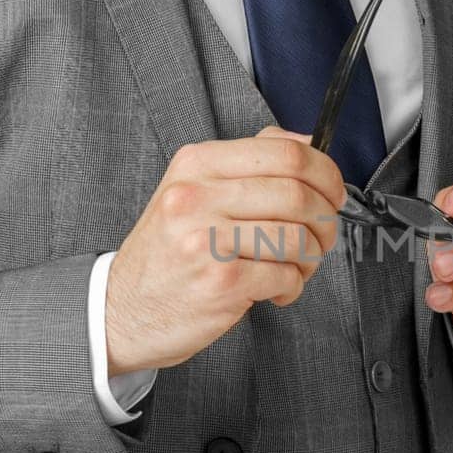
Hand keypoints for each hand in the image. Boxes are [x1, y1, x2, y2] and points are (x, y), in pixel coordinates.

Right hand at [105, 127, 345, 375]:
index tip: (332, 192)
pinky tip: (274, 289)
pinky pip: (285, 275)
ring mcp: (206, 239)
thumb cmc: (166, 254)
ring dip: (311, 257)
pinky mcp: (220, 281)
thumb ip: (247, 163)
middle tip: (322, 236)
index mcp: (196, 164)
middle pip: (298, 193)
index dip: (325, 172)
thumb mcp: (192, 191)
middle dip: (325, 220)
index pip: (285, 152)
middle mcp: (197, 196)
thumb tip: (306, 143)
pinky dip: (292, 286)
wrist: (120, 310)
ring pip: (297, 236)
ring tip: (296, 266)